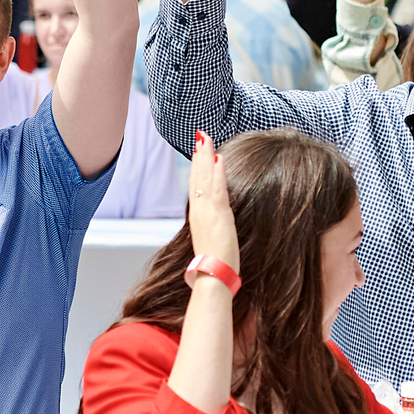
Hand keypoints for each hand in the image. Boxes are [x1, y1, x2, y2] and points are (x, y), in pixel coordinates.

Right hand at [186, 131, 238, 267]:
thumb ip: (213, 231)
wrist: (212, 277)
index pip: (195, 187)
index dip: (196, 169)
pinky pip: (217, 188)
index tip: (197, 153)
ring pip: (204, 178)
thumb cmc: (213, 266)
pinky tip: (218, 158)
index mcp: (197, 217)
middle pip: (197, 178)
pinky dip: (217, 173)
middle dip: (199, 156)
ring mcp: (207, 212)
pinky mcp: (218, 215)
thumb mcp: (211, 243)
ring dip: (206, 157)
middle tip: (200, 136)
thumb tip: (215, 228)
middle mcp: (199, 212)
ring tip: (206, 138)